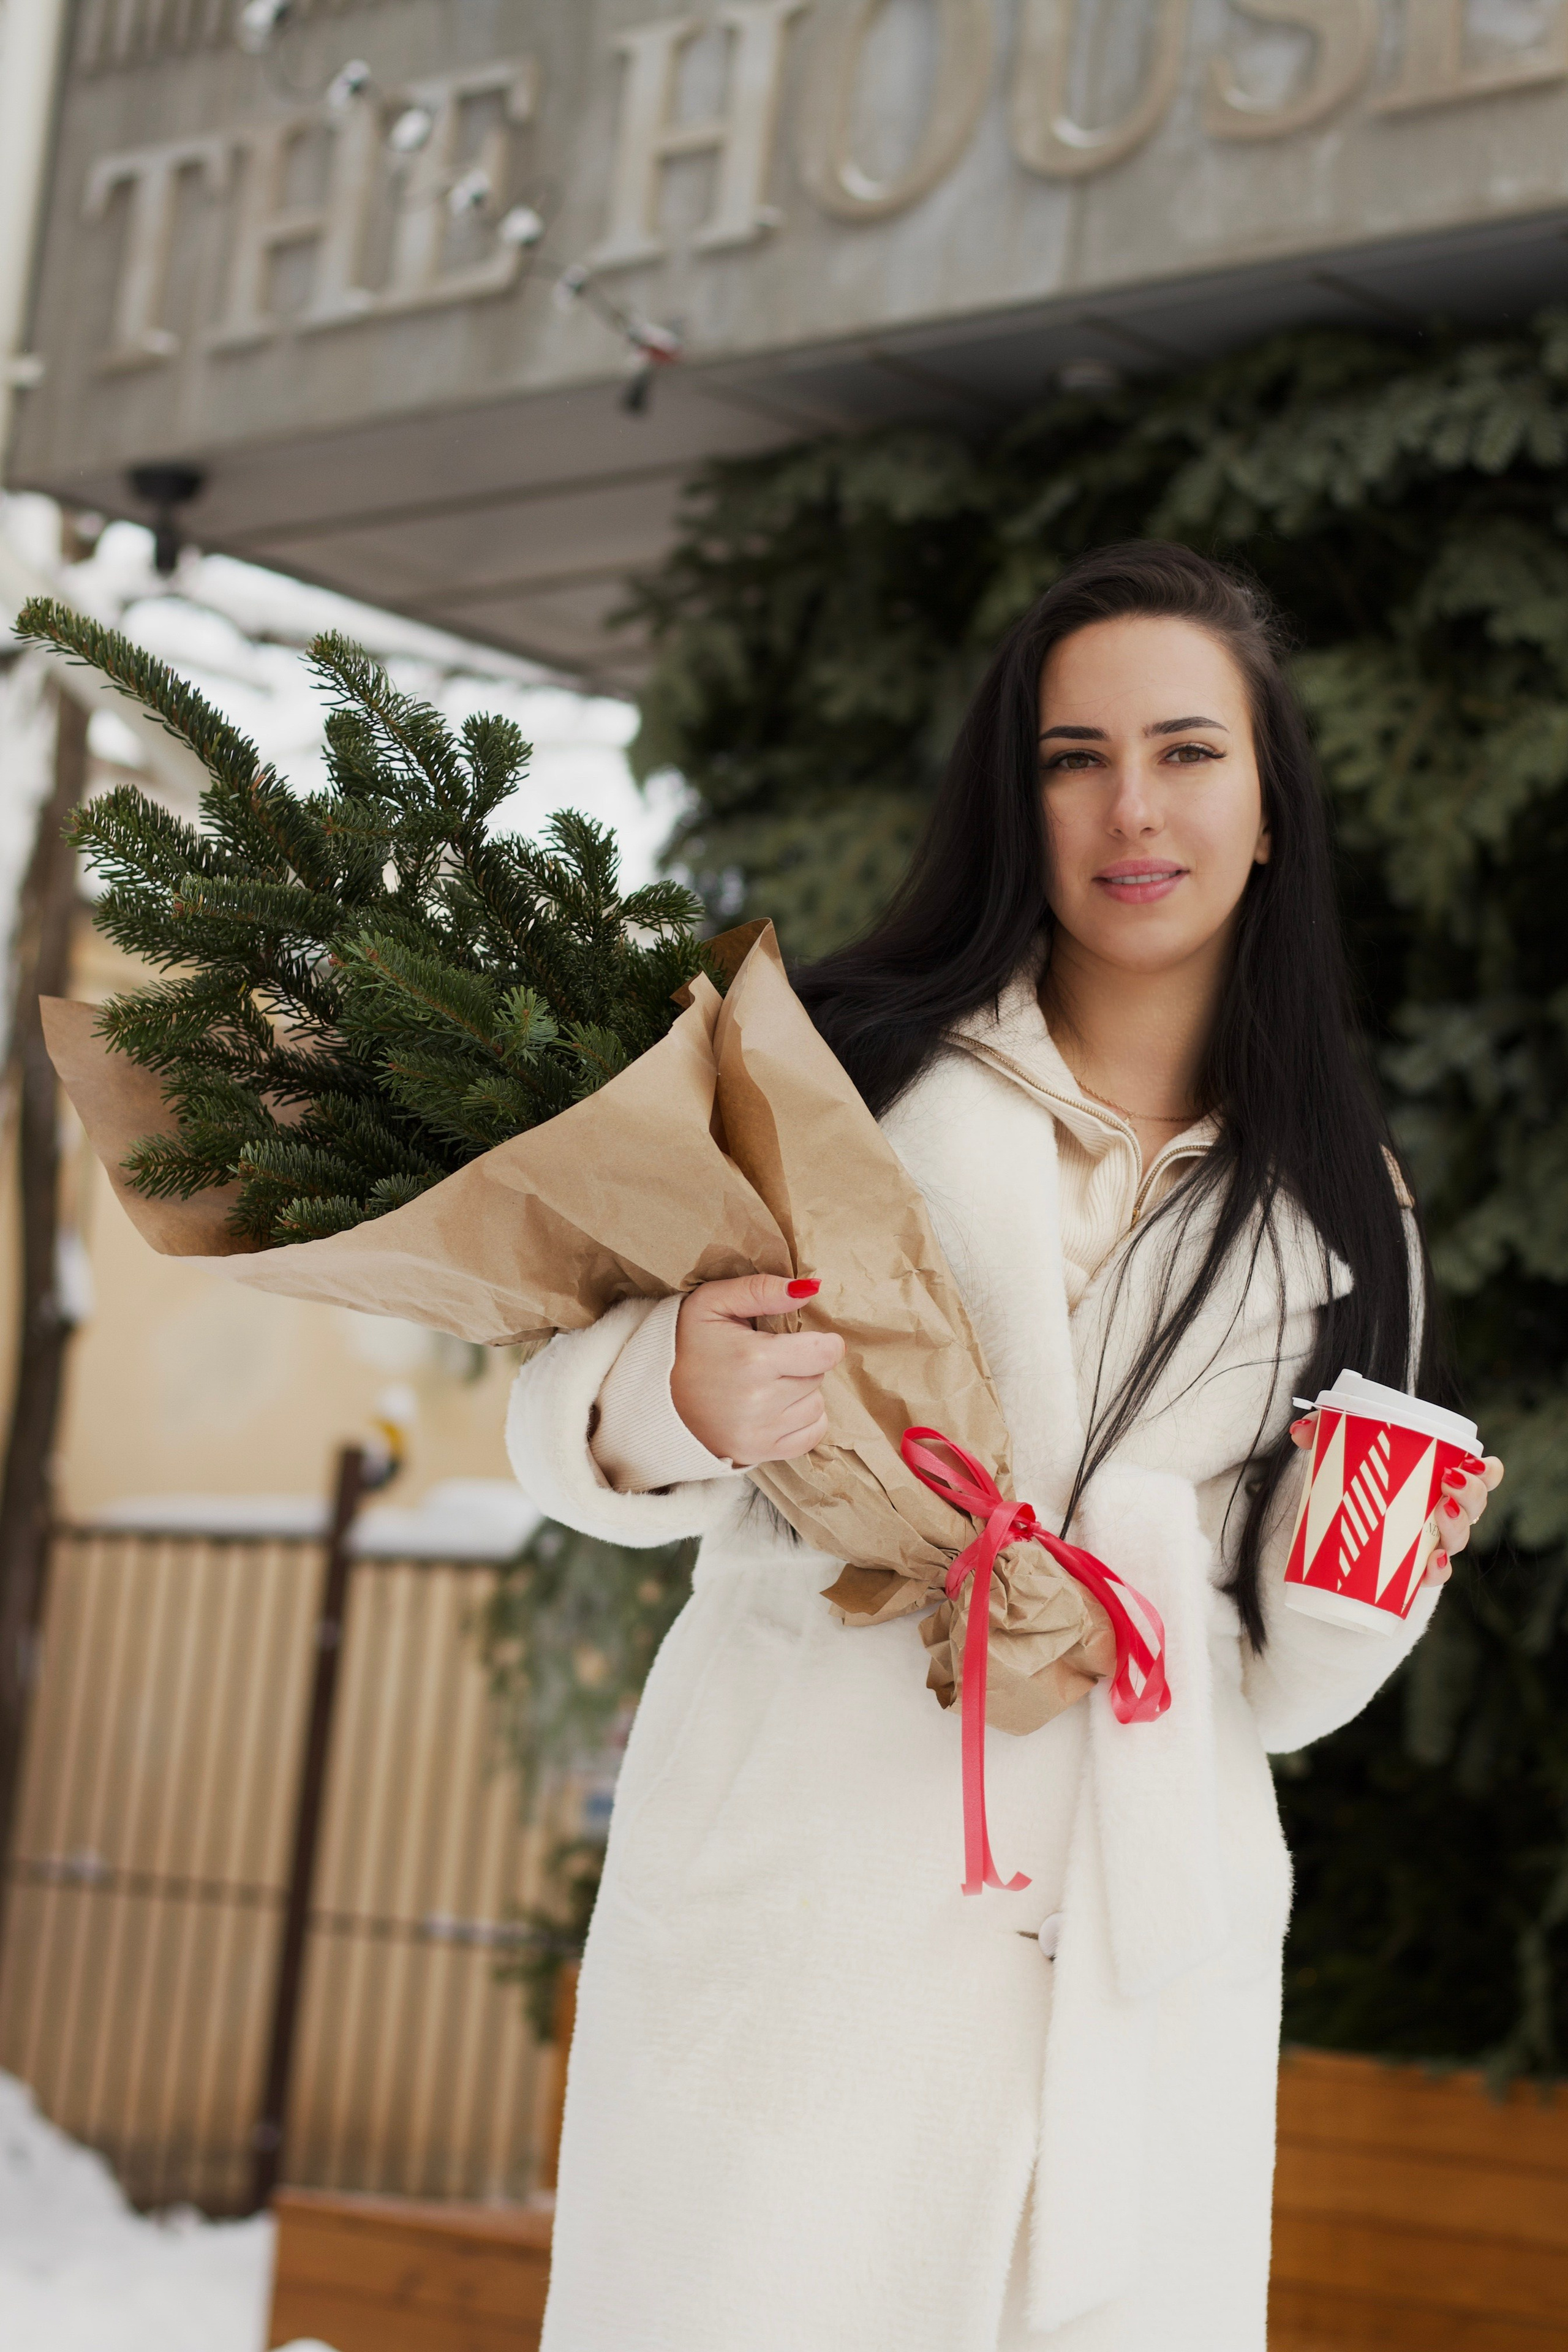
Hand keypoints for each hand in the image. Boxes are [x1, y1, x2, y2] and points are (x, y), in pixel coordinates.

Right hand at [670, 1273, 843, 1466]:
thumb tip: (809, 1288)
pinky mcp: (758, 1452)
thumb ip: (760, 1290)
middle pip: (818, 1377)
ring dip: (802, 1393)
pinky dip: (803, 1421)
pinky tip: (778, 1408)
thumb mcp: (712, 1302)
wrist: (650, 1396)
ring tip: (769, 1383)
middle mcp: (761, 1400)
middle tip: (771, 1359)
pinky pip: (810, 1436)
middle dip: (802, 1364)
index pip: (824, 1353)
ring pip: (816, 1406)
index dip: (821, 1342)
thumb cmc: (684, 1343)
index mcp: (754, 1359)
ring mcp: (759, 1432)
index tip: (805, 1340)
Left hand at [1289, 1415, 1504, 1587]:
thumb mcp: (1341, 1460)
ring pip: (1459, 1539)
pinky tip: (1431, 1564)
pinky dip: (1437, 1571)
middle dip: (1472, 1494)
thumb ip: (1324, 1437)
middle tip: (1450, 1482)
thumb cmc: (1355, 1491)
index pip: (1479, 1476)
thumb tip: (1300, 1431)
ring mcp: (1431, 1545)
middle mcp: (1444, 1515)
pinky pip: (1435, 1576)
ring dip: (1458, 1527)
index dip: (1488, 1472)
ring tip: (1442, 1511)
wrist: (1342, 1546)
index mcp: (1438, 1483)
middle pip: (1475, 1507)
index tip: (1475, 1462)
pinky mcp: (1414, 1572)